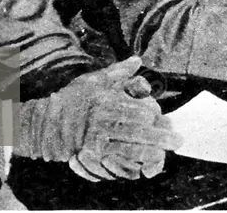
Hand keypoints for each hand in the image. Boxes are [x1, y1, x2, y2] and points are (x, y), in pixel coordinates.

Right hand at [17, 57, 181, 180]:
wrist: (49, 122)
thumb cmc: (75, 98)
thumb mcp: (96, 79)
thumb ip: (119, 71)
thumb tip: (137, 60)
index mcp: (108, 99)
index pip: (138, 108)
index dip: (153, 113)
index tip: (160, 117)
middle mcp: (105, 117)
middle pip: (138, 128)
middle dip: (160, 136)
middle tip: (177, 141)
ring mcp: (97, 136)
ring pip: (129, 145)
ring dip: (150, 151)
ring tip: (166, 154)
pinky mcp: (91, 151)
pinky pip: (115, 158)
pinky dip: (131, 162)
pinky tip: (144, 165)